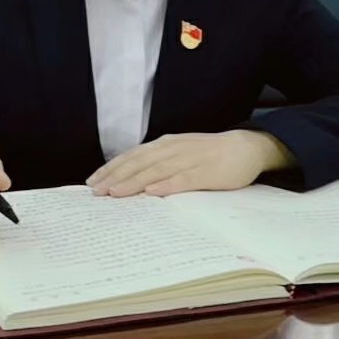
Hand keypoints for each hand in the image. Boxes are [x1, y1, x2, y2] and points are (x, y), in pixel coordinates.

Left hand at [86, 130, 292, 197]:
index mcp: (165, 145)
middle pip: (139, 163)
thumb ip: (158, 163)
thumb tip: (131, 179)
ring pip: (156, 171)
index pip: (132, 156)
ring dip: (134, 182)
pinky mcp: (207, 172)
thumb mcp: (179, 154)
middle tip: (95, 191)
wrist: (246, 146)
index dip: (111, 168)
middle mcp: (173, 149)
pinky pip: (184, 179)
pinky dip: (167, 185)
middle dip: (115, 177)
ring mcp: (189, 159)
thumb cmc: (209, 155)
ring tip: (115, 193)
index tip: (92, 181)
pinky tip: (153, 192)